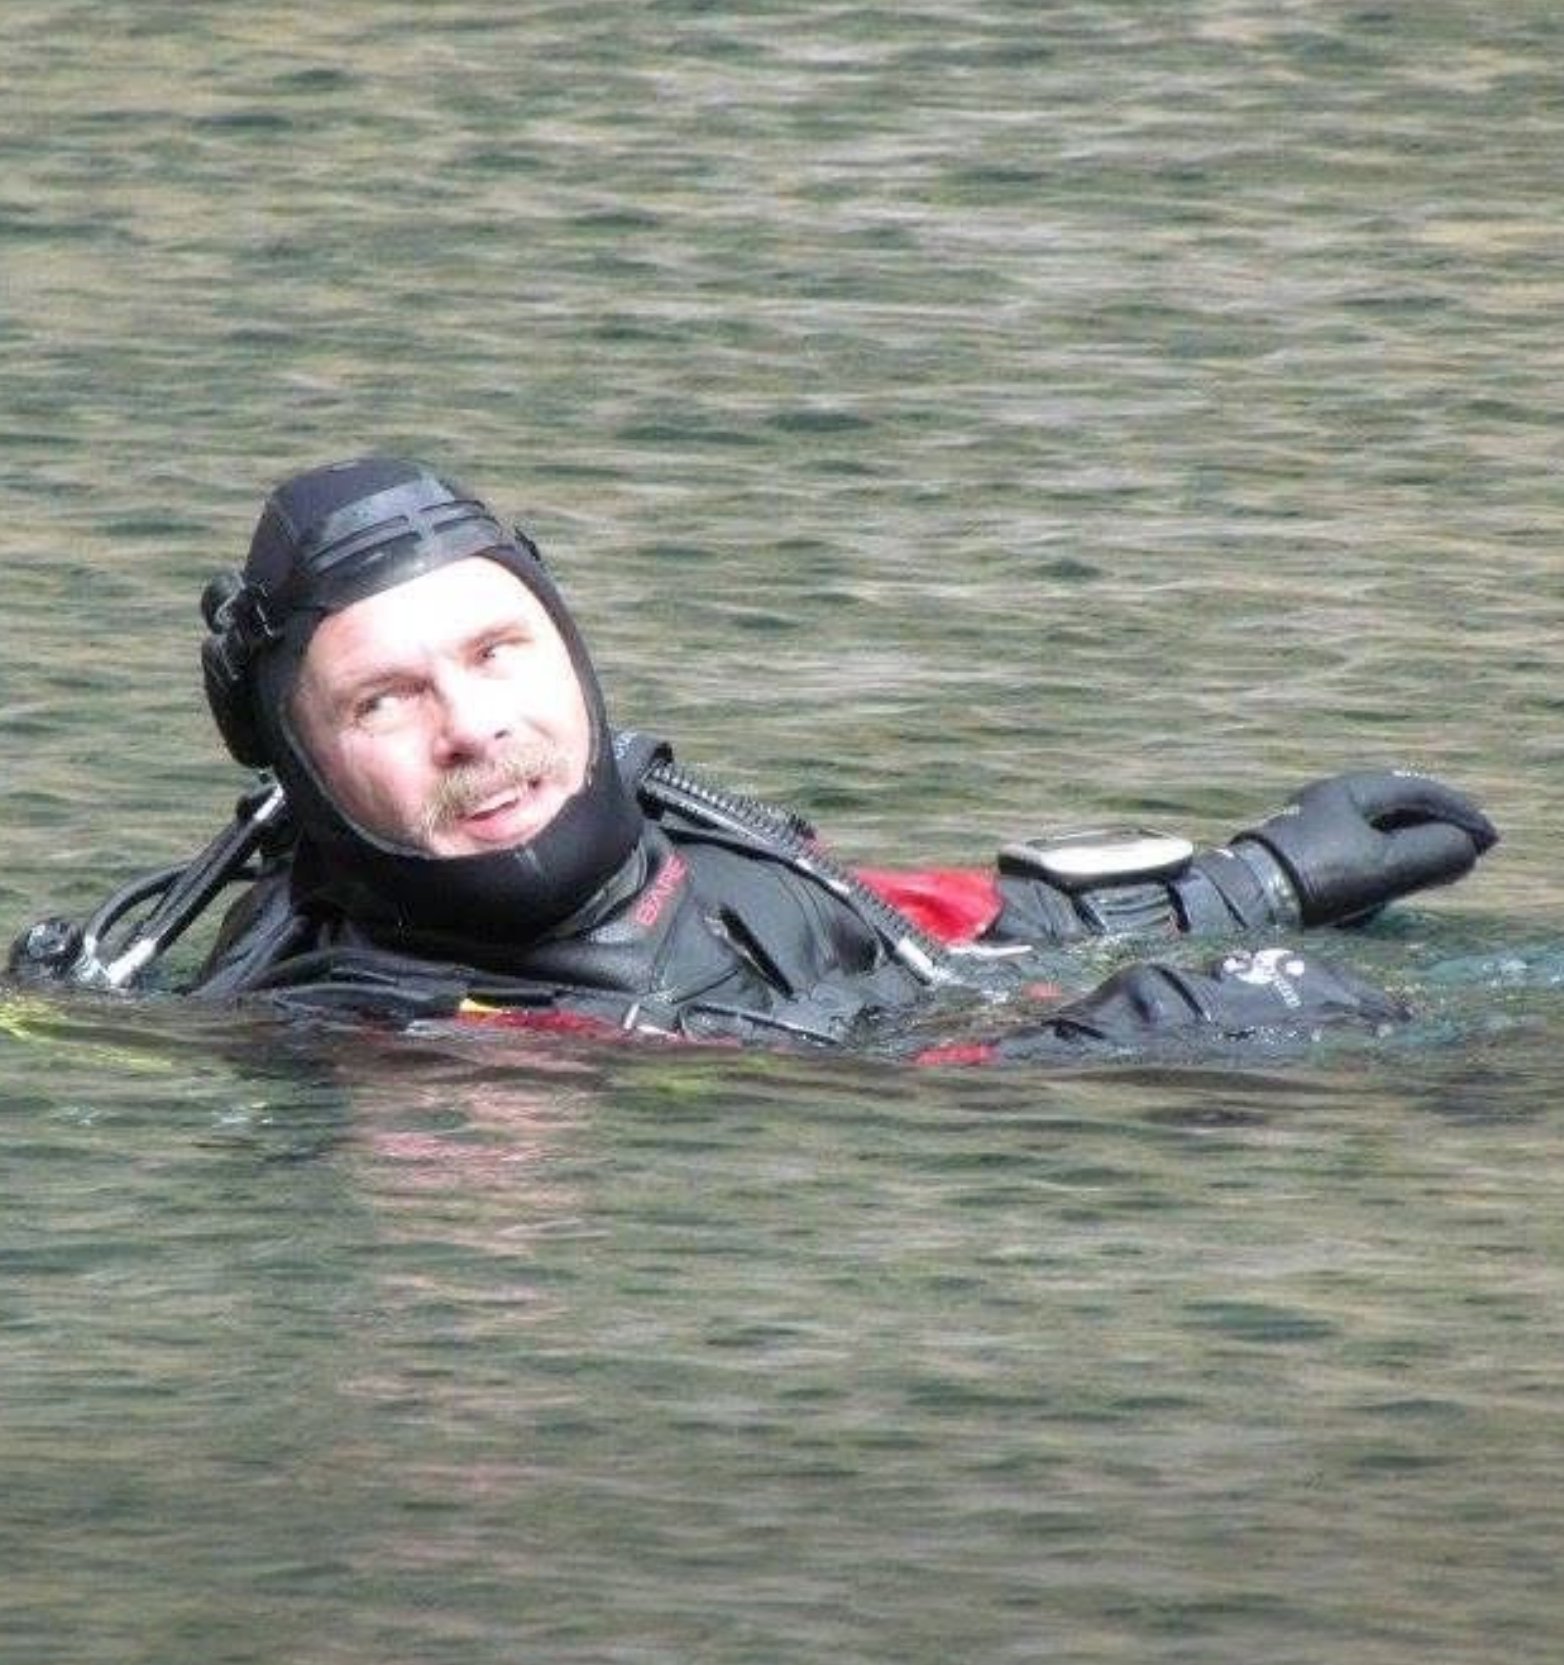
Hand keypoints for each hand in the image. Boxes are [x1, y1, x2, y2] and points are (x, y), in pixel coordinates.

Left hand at [1233, 769, 1497, 925]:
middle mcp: (1326, 802)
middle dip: (1435, 828)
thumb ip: (1433, 853)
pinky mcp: (1297, 859)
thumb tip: (1465, 849)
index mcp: (1348, 791)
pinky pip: (1352, 855)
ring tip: (1437, 868)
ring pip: (1374, 833)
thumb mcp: (1386, 864)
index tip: (1487, 838)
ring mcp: (1310, 830)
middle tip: (1469, 848)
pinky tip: (1388, 886)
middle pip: (1395, 809)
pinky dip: (1381, 865)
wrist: (1245, 902)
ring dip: (1409, 848)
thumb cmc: (1318, 876)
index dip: (1458, 813)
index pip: (1416, 791)